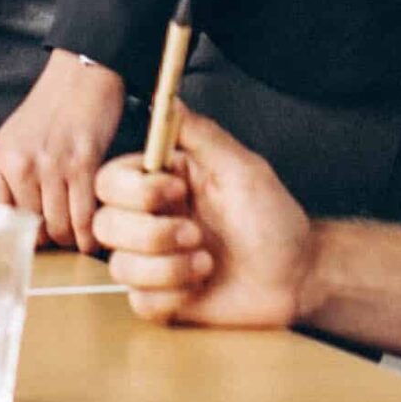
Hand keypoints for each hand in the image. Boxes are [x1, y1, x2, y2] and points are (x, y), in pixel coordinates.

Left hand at [0, 50, 124, 249]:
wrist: (79, 79)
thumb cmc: (43, 114)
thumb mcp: (5, 143)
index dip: (16, 235)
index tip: (28, 239)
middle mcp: (21, 164)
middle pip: (33, 230)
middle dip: (47, 238)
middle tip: (56, 234)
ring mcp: (53, 165)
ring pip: (60, 229)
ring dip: (69, 239)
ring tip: (74, 234)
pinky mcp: (83, 165)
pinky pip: (84, 218)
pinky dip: (89, 235)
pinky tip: (89, 235)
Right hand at [93, 107, 313, 326]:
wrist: (296, 277)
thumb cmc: (274, 219)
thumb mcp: (242, 169)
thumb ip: (202, 134)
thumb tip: (167, 99)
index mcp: (162, 184)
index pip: (109, 180)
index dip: (135, 191)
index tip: (177, 193)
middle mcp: (149, 219)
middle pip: (104, 223)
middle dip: (152, 234)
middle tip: (196, 235)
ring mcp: (152, 260)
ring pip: (119, 266)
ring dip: (166, 268)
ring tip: (206, 264)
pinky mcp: (161, 298)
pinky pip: (139, 302)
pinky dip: (170, 297)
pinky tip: (199, 287)